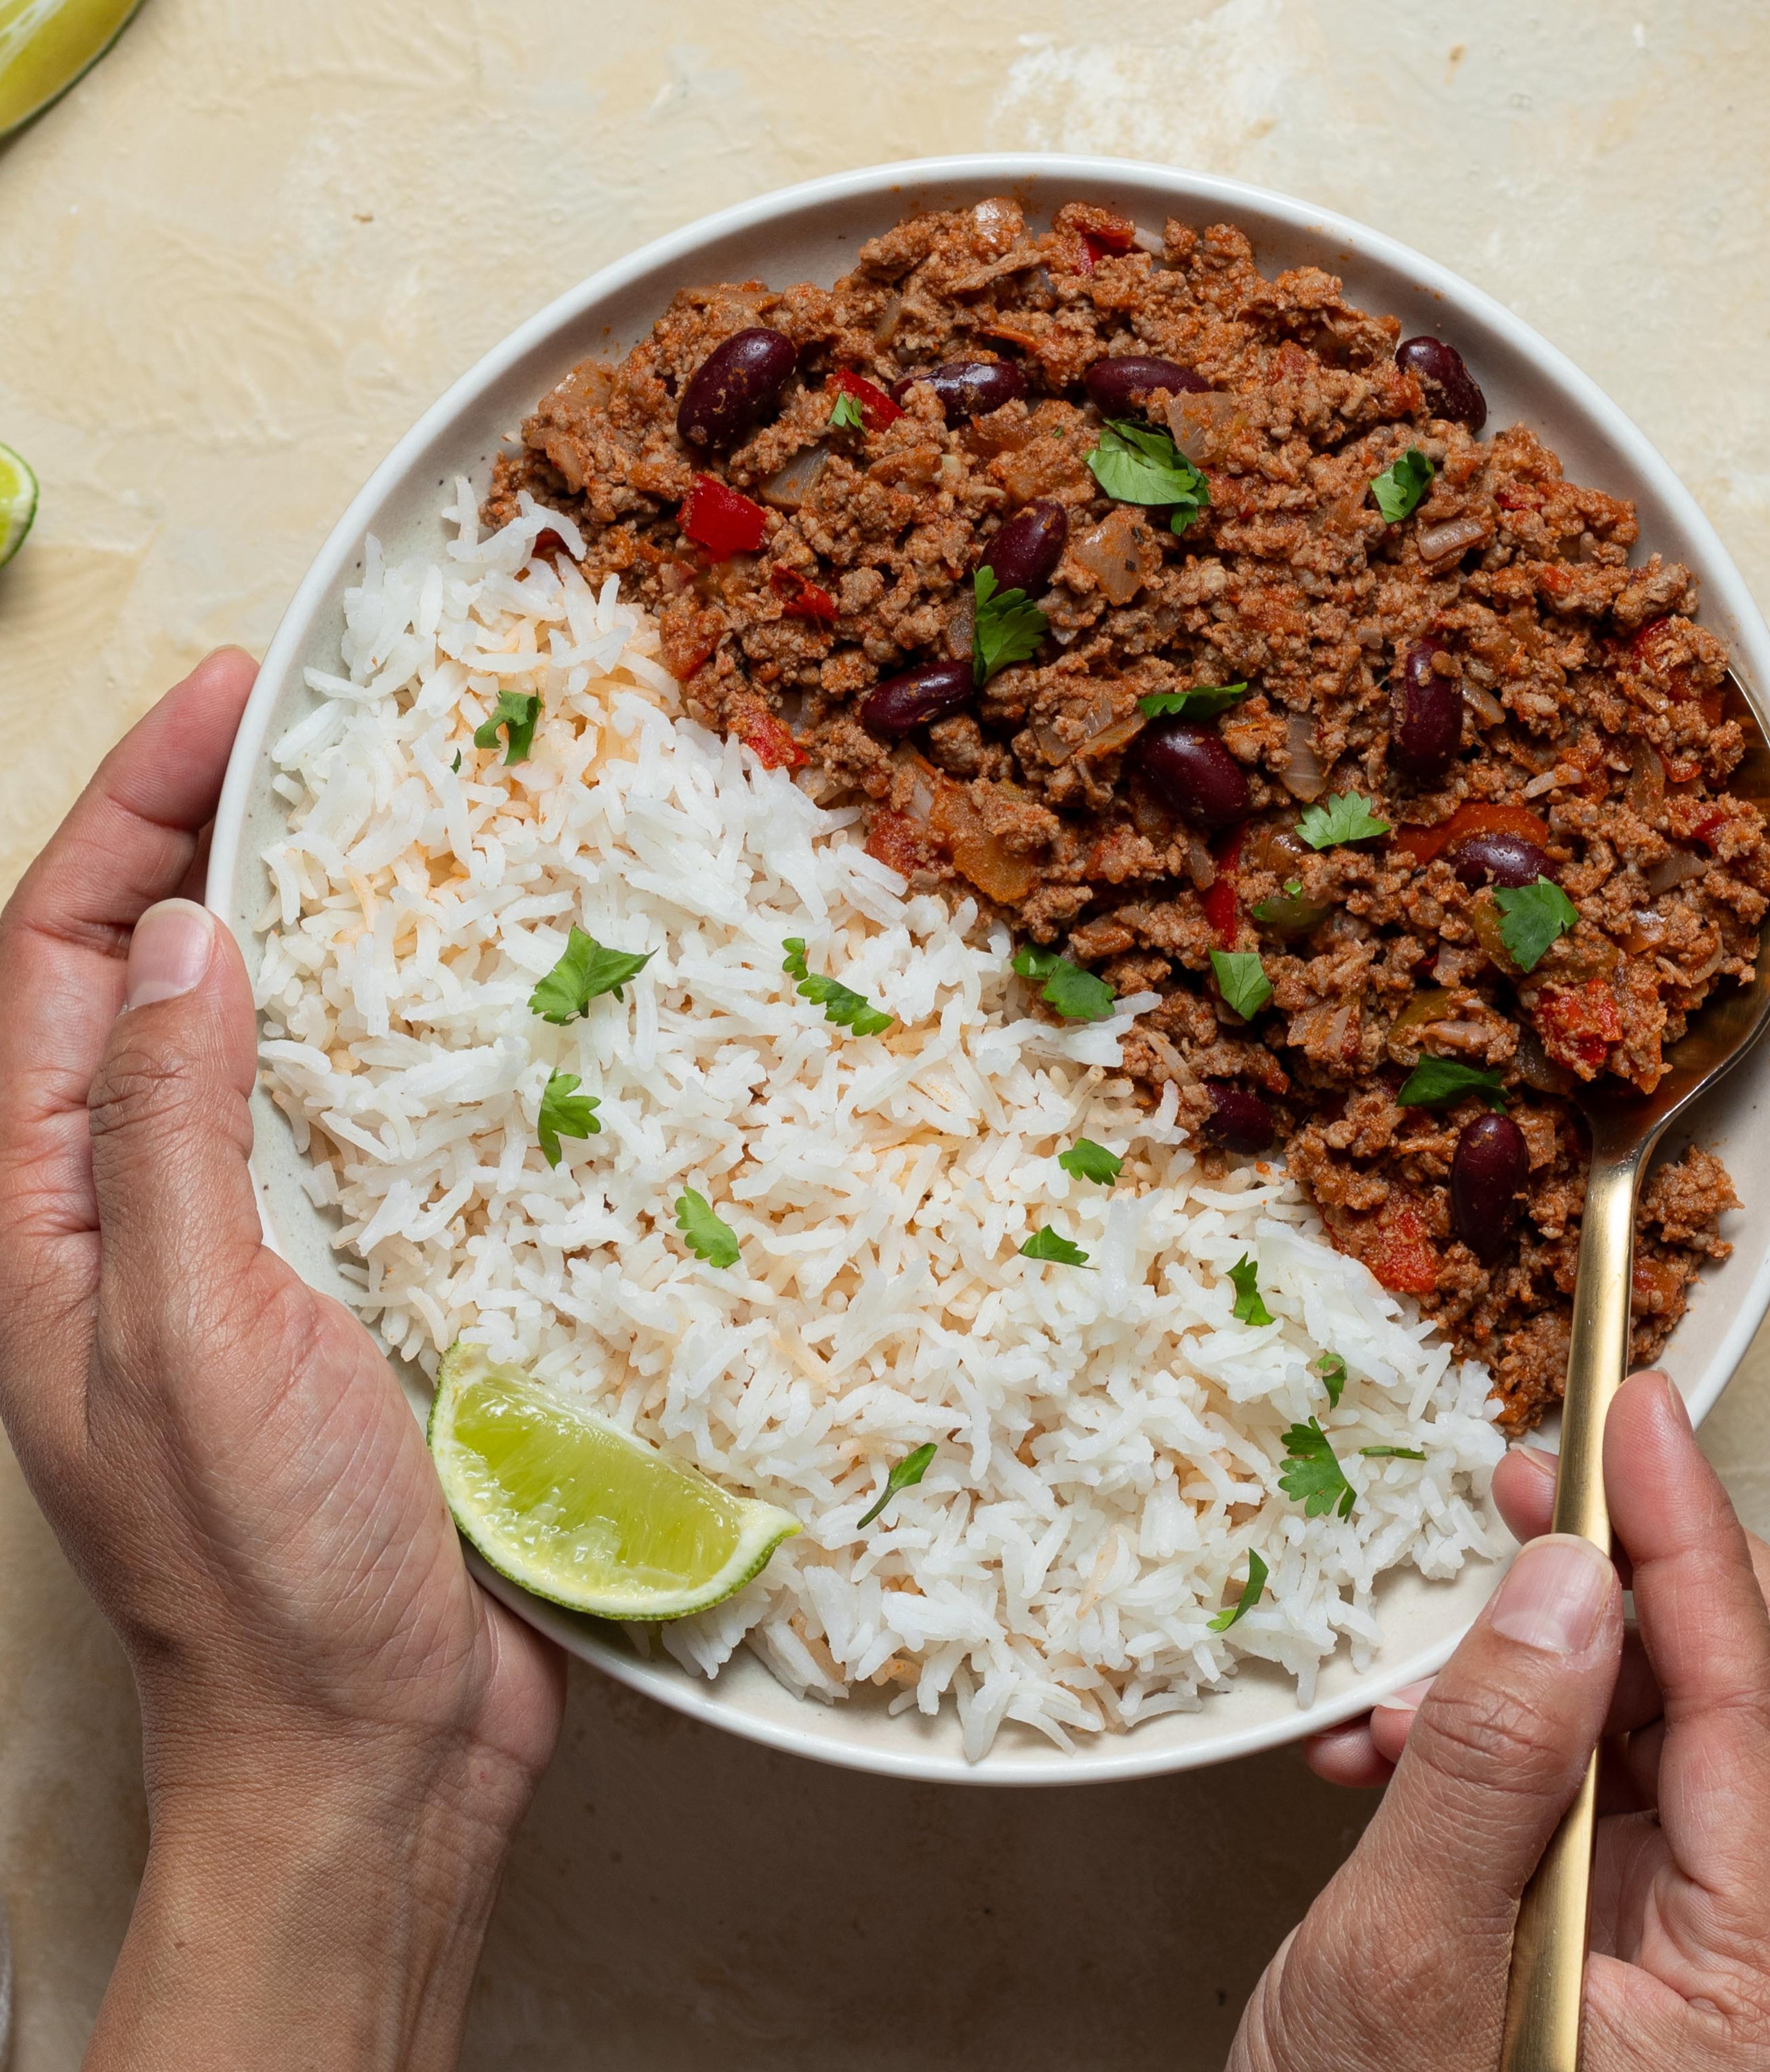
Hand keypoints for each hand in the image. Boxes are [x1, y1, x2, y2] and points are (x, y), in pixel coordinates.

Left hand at [0, 654, 564, 2069]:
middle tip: (310, 726)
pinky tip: (470, 1004)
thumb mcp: (193, 1338)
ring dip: (309, 928)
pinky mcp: (351, 1286)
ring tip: (393, 829)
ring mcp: (245, 1249)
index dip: (125, 814)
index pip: (51, 962)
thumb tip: (188, 945)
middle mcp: (132, 1217)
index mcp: (47, 1221)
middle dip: (203, 836)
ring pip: (255, 1041)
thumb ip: (171, 1140)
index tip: (225, 700)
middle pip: (141, 977)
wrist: (370, 1746)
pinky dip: (398, 1043)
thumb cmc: (263, 1571)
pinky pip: (356, 1125)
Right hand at [1235, 1370, 1769, 2071]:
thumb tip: (1565, 1583)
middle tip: (1543, 1484)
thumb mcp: (1399, 1969)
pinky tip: (1406, 1752)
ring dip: (1559, 1666)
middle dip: (1653, 1573)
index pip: (1760, 1699)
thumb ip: (1493, 1767)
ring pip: (1688, 1744)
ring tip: (1422, 1664)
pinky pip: (1614, 1807)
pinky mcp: (1645, 1969)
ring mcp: (1714, 1978)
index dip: (1691, 1530)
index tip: (1631, 1409)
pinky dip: (1519, 1747)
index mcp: (1757, 1997)